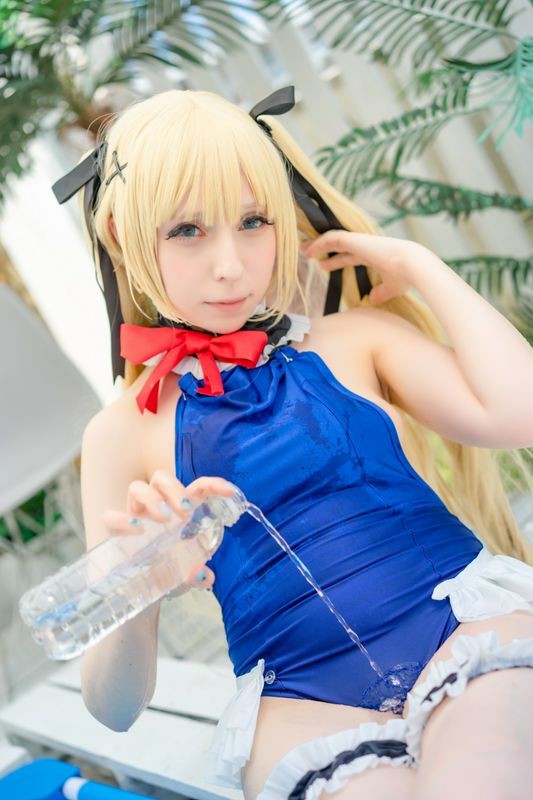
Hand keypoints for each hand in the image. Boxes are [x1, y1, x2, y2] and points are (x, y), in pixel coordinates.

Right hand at [103, 472, 234, 592]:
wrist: (136, 594)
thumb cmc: (166, 573)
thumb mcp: (185, 577)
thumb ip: (196, 576)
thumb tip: (205, 575)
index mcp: (179, 510)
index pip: (196, 488)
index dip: (213, 485)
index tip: (229, 492)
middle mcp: (156, 507)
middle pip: (162, 478)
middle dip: (175, 489)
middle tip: (187, 511)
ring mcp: (134, 515)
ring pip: (138, 488)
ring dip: (153, 498)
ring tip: (164, 518)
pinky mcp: (115, 531)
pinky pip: (110, 516)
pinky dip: (123, 520)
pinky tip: (137, 530)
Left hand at [300, 231, 426, 304]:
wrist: (413, 266)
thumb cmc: (407, 276)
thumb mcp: (391, 288)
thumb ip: (380, 293)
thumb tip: (372, 300)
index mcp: (373, 256)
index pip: (349, 256)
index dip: (335, 260)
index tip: (322, 265)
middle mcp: (365, 247)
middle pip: (338, 246)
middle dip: (322, 249)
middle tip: (307, 254)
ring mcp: (360, 242)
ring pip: (332, 239)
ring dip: (317, 244)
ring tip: (302, 250)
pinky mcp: (356, 240)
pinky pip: (332, 238)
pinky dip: (320, 243)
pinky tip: (310, 251)